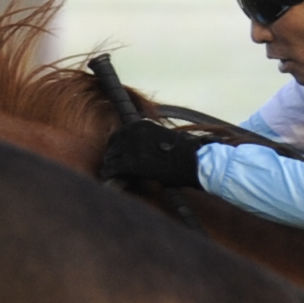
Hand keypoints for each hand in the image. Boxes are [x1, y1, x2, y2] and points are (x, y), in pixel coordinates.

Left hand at [94, 116, 212, 192]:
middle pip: (112, 145)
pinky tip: (109, 178)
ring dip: (111, 165)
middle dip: (112, 156)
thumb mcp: (161, 136)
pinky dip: (109, 174)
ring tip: (112, 174)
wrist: (194, 160)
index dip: (116, 147)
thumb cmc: (183, 151)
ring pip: (111, 157)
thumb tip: (132, 148)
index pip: (118, 135)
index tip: (116, 155)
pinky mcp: (131, 163)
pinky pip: (113, 169)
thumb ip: (145, 139)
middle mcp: (133, 132)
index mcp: (140, 124)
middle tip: (112, 166)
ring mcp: (131, 147)